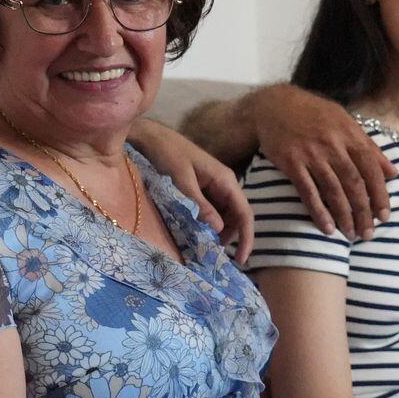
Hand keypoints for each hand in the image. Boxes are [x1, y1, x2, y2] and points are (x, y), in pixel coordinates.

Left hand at [127, 119, 255, 260]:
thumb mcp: (182, 181)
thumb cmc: (167, 154)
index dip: (247, 237)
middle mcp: (224, 184)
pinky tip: (197, 234)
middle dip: (232, 238)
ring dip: (219, 232)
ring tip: (205, 248)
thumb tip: (219, 230)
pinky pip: (212, 211)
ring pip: (225, 216)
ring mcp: (214, 187)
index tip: (241, 260)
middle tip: (215, 257)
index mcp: (225, 180)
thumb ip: (200, 205)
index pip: (244, 213)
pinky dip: (208, 224)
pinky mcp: (203, 189)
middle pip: (237, 217)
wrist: (151, 137)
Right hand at [254, 84, 396, 239]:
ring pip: (333, 190)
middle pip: (354, 183)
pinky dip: (319, 211)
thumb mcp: (345, 122)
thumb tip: (393, 173)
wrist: (274, 105)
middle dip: (364, 212)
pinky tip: (327, 228)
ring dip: (344, 216)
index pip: (371, 168)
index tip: (385, 216)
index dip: (380, 194)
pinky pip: (308, 192)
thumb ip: (369, 148)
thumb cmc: (314, 114)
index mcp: (350, 134)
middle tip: (368, 233)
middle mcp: (333, 145)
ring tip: (351, 235)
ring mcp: (312, 154)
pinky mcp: (292, 163)